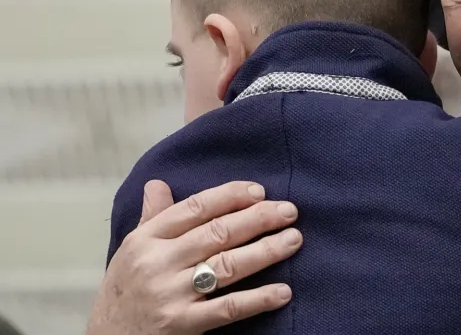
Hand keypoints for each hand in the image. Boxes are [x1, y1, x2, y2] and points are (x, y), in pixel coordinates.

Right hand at [86, 180, 301, 334]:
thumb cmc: (123, 293)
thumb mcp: (130, 251)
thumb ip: (151, 217)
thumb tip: (158, 183)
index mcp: (145, 239)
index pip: (195, 208)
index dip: (230, 196)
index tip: (260, 191)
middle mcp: (157, 263)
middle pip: (217, 233)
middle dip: (258, 218)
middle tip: (289, 211)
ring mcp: (170, 294)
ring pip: (227, 266)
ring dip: (266, 251)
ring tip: (294, 239)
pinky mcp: (182, 324)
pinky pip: (227, 308)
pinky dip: (258, 299)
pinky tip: (283, 291)